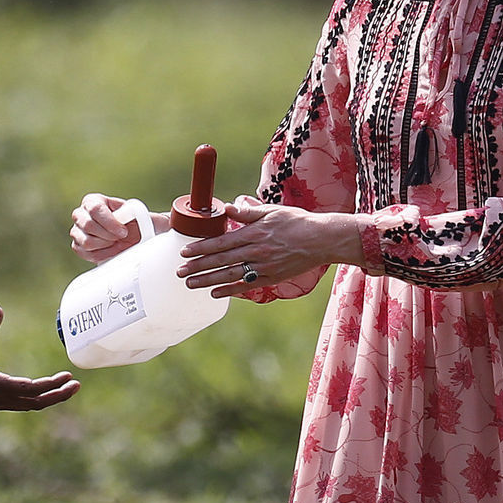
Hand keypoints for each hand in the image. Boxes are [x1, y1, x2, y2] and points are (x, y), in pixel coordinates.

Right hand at [0, 309, 79, 409]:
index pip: (33, 389)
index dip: (53, 384)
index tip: (69, 376)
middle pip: (36, 403)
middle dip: (58, 395)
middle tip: (76, 385)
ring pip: (28, 406)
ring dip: (47, 398)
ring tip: (64, 388)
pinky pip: (18, 405)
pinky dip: (33, 399)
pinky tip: (39, 391)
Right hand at [70, 195, 168, 263]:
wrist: (136, 238)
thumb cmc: (139, 224)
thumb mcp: (146, 217)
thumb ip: (147, 215)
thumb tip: (164, 220)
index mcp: (94, 201)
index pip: (95, 208)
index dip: (109, 222)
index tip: (124, 231)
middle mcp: (82, 213)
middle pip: (87, 225)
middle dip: (108, 235)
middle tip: (121, 238)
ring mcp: (78, 230)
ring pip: (85, 241)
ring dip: (105, 245)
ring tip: (116, 243)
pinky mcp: (79, 246)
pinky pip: (83, 253)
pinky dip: (100, 254)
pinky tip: (111, 251)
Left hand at [176, 199, 363, 297]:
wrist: (322, 240)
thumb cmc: (298, 222)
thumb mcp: (272, 211)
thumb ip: (248, 213)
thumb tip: (228, 209)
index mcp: (254, 233)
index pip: (221, 242)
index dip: (201, 248)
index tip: (185, 252)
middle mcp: (256, 251)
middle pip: (221, 260)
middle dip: (198, 266)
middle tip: (180, 272)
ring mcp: (263, 266)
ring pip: (230, 275)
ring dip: (208, 280)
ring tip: (190, 284)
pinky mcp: (271, 277)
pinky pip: (246, 285)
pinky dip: (229, 290)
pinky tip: (214, 293)